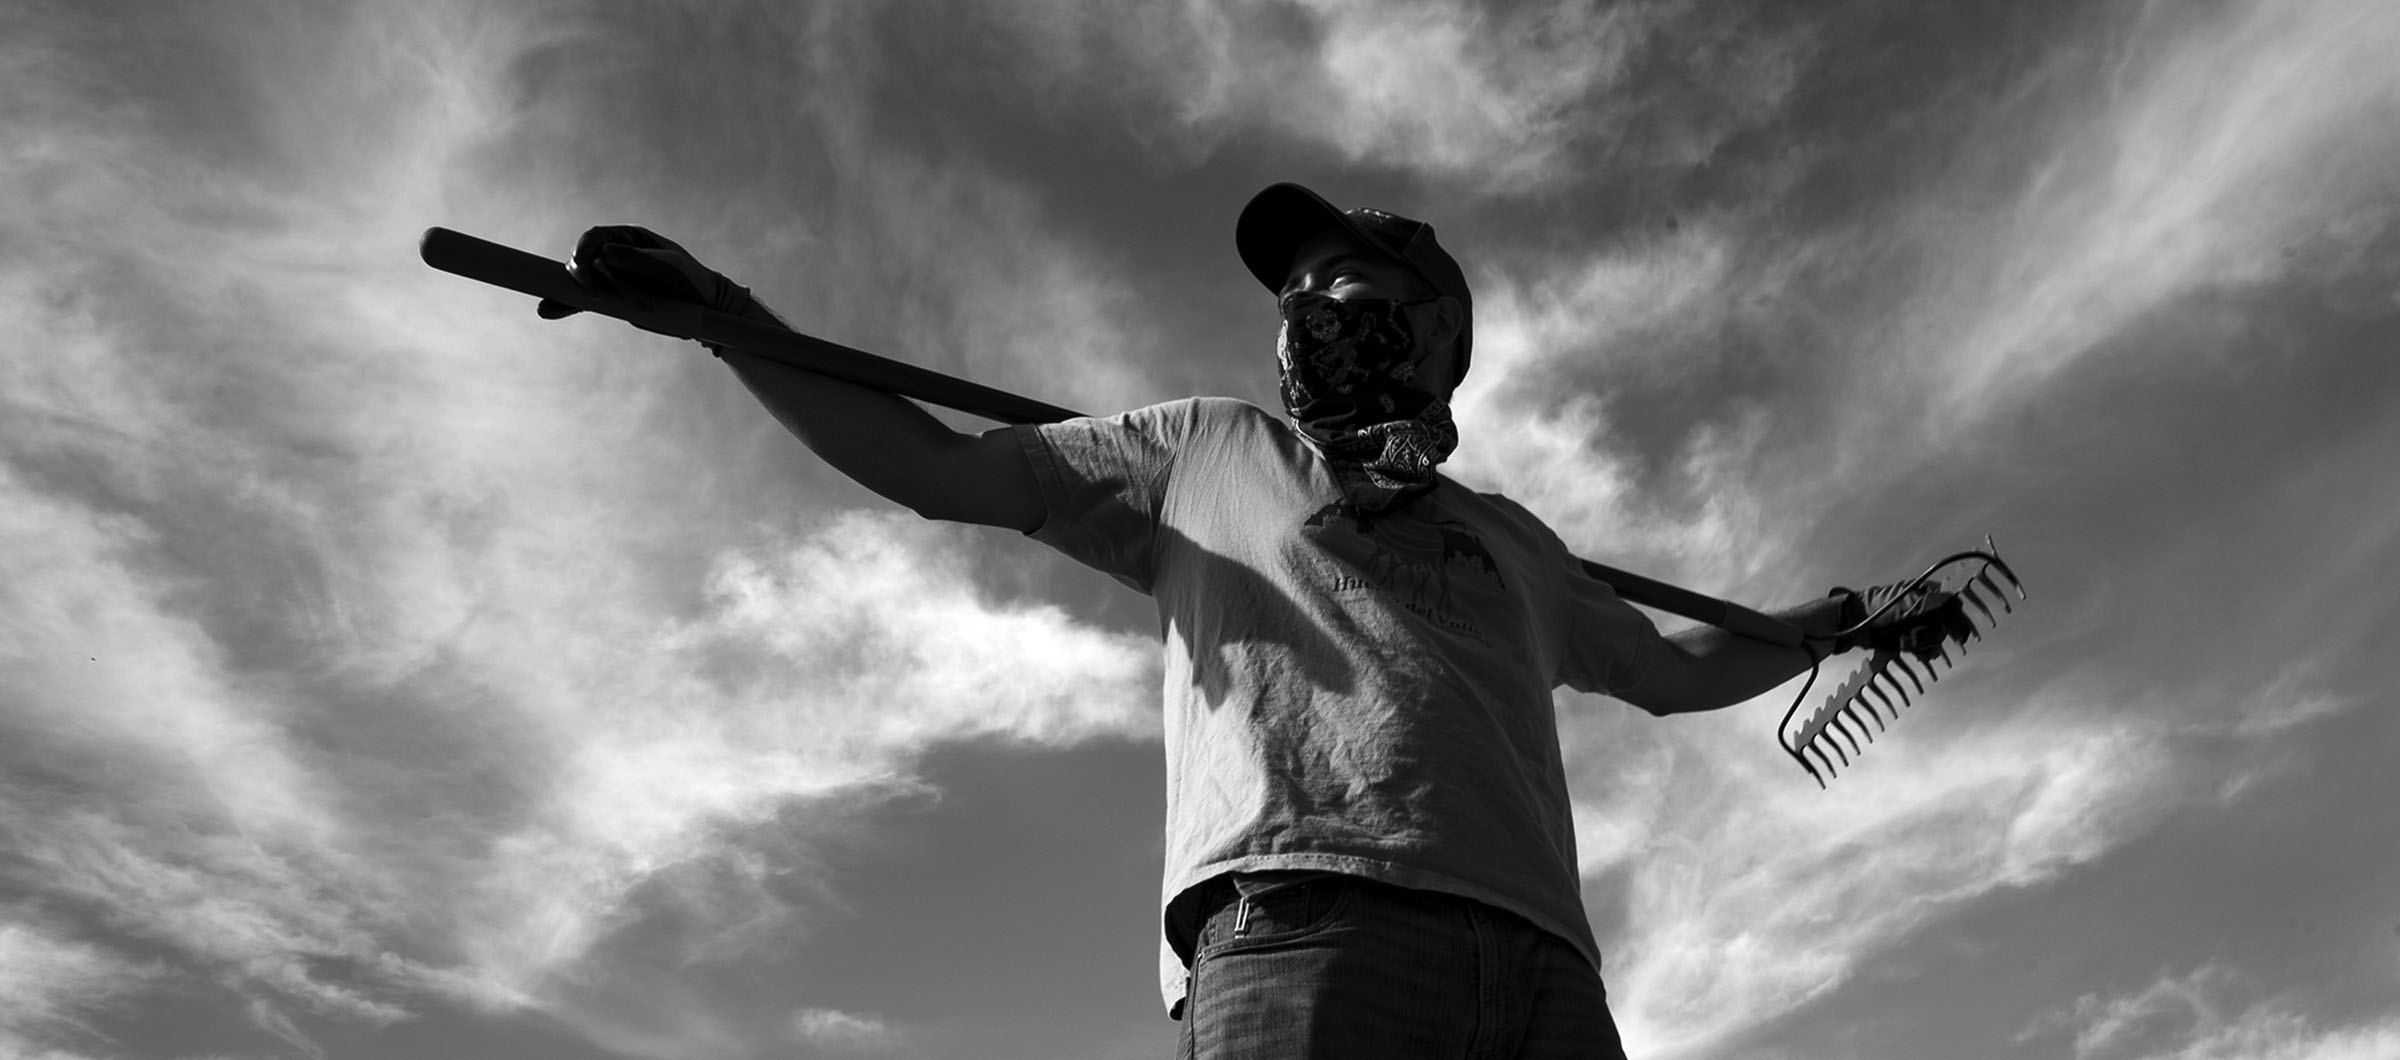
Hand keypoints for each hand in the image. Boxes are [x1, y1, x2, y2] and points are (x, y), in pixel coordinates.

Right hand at [536, 225, 753, 320]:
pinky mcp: (610, 299)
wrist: (702, 307)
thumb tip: (605, 256)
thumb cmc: (690, 280)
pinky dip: (567, 304)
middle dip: (583, 277)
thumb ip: (640, 261)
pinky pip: (584, 300)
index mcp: (629, 239)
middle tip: (596, 296)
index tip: (586, 267)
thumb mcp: (670, 267)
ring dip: (569, 294)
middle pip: (584, 260)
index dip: (584, 250)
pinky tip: (548, 311)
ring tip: (549, 307)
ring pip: (581, 282)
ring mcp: (611, 277)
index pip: (596, 237)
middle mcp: (616, 255)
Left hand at [1827, 581, 1977, 657]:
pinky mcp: (1910, 638)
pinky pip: (1926, 648)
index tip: (1960, 635)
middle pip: (1946, 626)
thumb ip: (1929, 603)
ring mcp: (1918, 624)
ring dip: (1921, 643)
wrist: (1853, 625)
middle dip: (1931, 634)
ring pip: (1935, 639)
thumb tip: (1952, 600)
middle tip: (1914, 635)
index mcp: (1925, 594)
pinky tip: (1907, 648)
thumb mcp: (1904, 604)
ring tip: (1903, 641)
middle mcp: (1925, 608)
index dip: (1957, 621)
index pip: (1952, 605)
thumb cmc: (1876, 609)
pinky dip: (1919, 650)